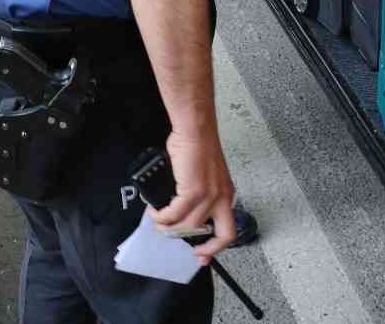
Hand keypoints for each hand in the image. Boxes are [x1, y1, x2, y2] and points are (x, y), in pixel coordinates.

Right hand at [153, 127, 235, 264]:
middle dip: (200, 246)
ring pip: (189, 226)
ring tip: (158, 221)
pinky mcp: (193, 191)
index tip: (202, 254)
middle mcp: (222, 198)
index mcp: (226, 194)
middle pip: (218, 236)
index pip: (228, 231)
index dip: (216, 247)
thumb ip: (199, 194)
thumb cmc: (197, 144)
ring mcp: (209, 196)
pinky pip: (174, 213)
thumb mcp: (206, 175)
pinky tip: (155, 212)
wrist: (195, 129)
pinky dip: (162, 216)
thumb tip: (182, 208)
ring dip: (170, 227)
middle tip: (178, 241)